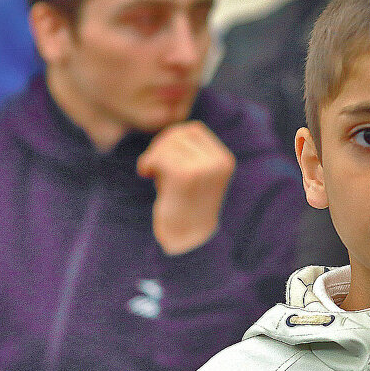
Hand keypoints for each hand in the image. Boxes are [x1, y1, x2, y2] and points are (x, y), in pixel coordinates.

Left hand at [137, 121, 235, 254]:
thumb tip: (171, 130)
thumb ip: (188, 153)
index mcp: (224, 160)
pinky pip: (161, 156)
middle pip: (180, 133)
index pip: (194, 130)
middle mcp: (218, 162)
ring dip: (154, 157)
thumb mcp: (194, 175)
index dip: (172, 138)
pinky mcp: (187, 176)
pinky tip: (146, 175)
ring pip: (169, 143)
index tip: (161, 158)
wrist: (187, 241)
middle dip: (160, 146)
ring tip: (153, 175)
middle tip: (151, 166)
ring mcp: (205, 168)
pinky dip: (149, 163)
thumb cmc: (185, 206)